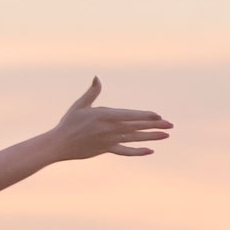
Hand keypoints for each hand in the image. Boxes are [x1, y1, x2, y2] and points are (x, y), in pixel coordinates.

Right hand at [49, 76, 172, 160]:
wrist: (58, 144)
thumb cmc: (68, 123)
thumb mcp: (80, 105)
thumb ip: (92, 92)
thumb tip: (97, 77)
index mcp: (104, 116)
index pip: (130, 115)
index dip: (145, 115)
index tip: (159, 116)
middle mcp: (109, 129)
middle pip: (136, 126)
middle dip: (154, 125)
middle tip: (170, 125)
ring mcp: (109, 141)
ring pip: (134, 138)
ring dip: (151, 137)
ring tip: (166, 136)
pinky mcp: (106, 149)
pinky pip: (125, 151)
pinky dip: (137, 152)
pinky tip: (149, 151)